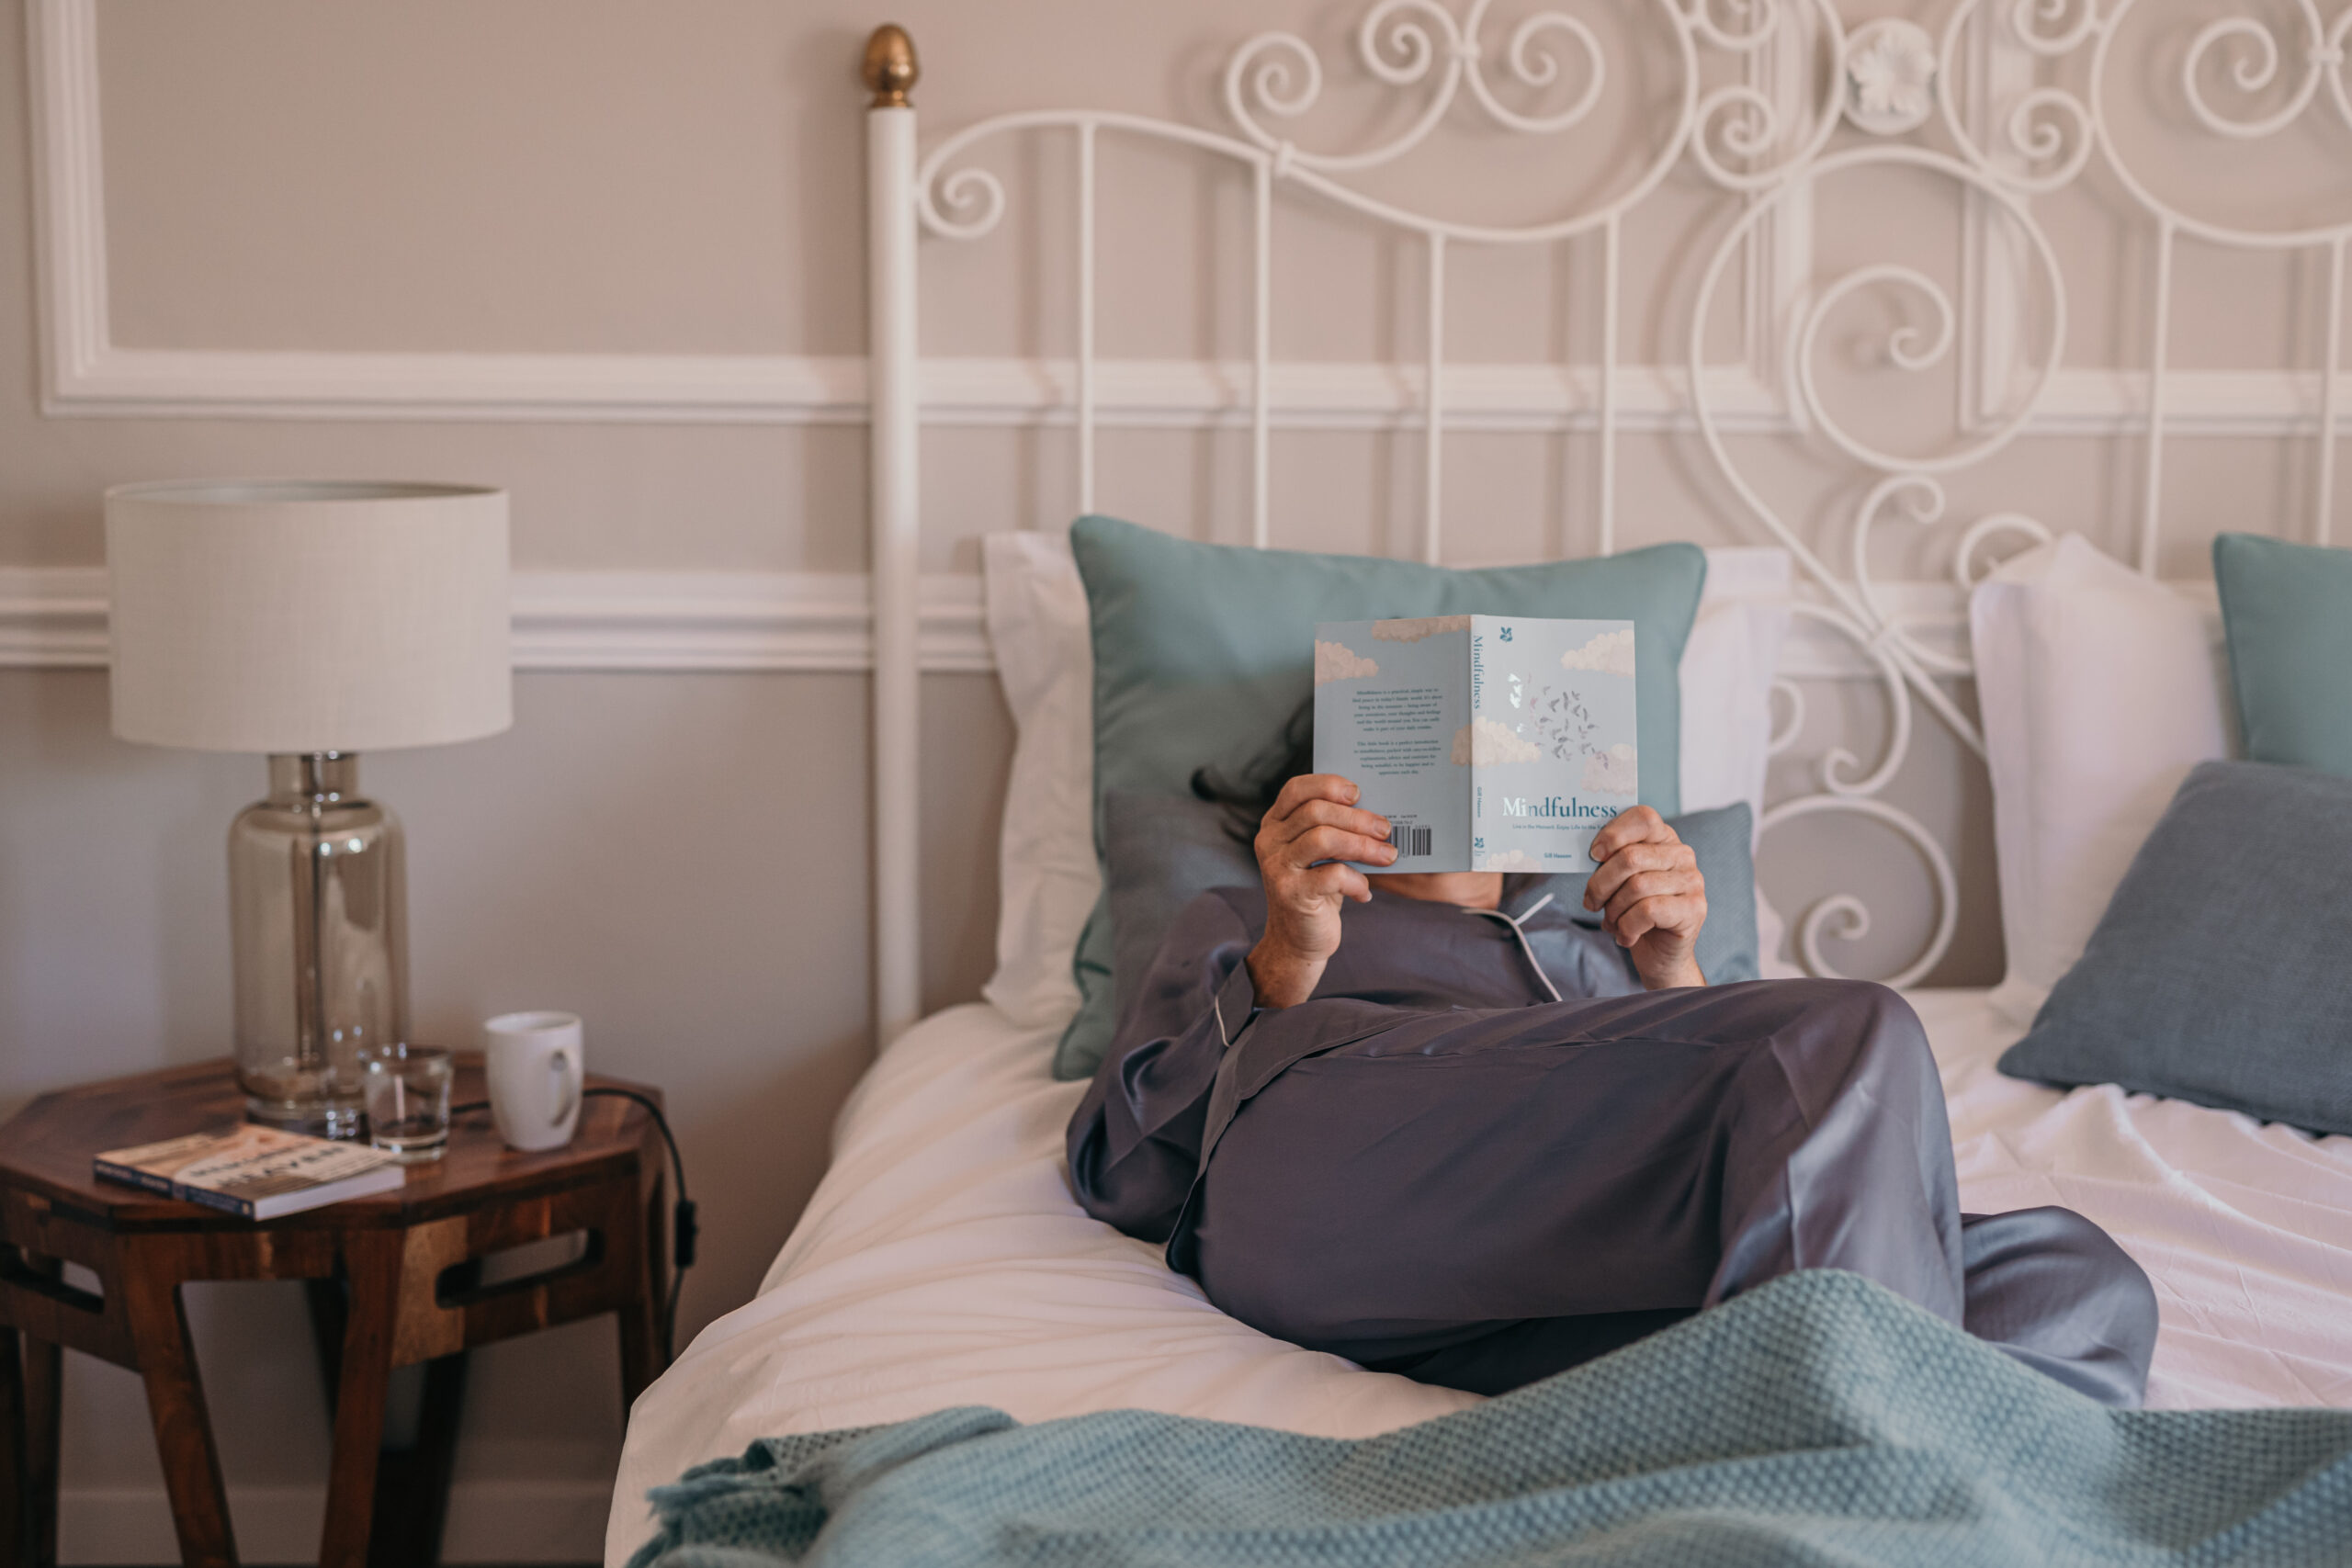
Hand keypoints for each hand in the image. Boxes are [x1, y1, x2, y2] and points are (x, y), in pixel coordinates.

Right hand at [1245, 774, 1394, 1008]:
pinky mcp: (1290, 893)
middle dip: (1357, 818)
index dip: (1328, 785)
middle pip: (1316, 812)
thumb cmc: (1318, 889)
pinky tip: (1365, 893)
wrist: (1299, 939)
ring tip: (1388, 855)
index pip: (1297, 789)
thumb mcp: (1320, 854)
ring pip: (1323, 839)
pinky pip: (1332, 875)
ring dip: (1363, 845)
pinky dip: (1357, 882)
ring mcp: (1276, 867)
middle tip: (1386, 829)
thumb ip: (1333, 828)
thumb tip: (1378, 809)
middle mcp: (1269, 841)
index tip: (1358, 793)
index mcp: (1275, 824)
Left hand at [1583, 806, 1707, 989]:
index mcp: (1664, 839)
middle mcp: (1682, 855)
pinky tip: (1625, 936)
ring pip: (1636, 887)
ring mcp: (1692, 881)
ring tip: (1612, 922)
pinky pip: (1648, 911)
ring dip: (1613, 911)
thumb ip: (1609, 861)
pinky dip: (1627, 927)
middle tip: (1591, 903)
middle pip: (1631, 857)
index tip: (1594, 855)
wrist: (1659, 955)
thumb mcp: (1618, 881)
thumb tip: (1591, 853)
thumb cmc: (1633, 912)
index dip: (1613, 834)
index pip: (1644, 818)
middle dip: (1601, 884)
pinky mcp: (1694, 909)